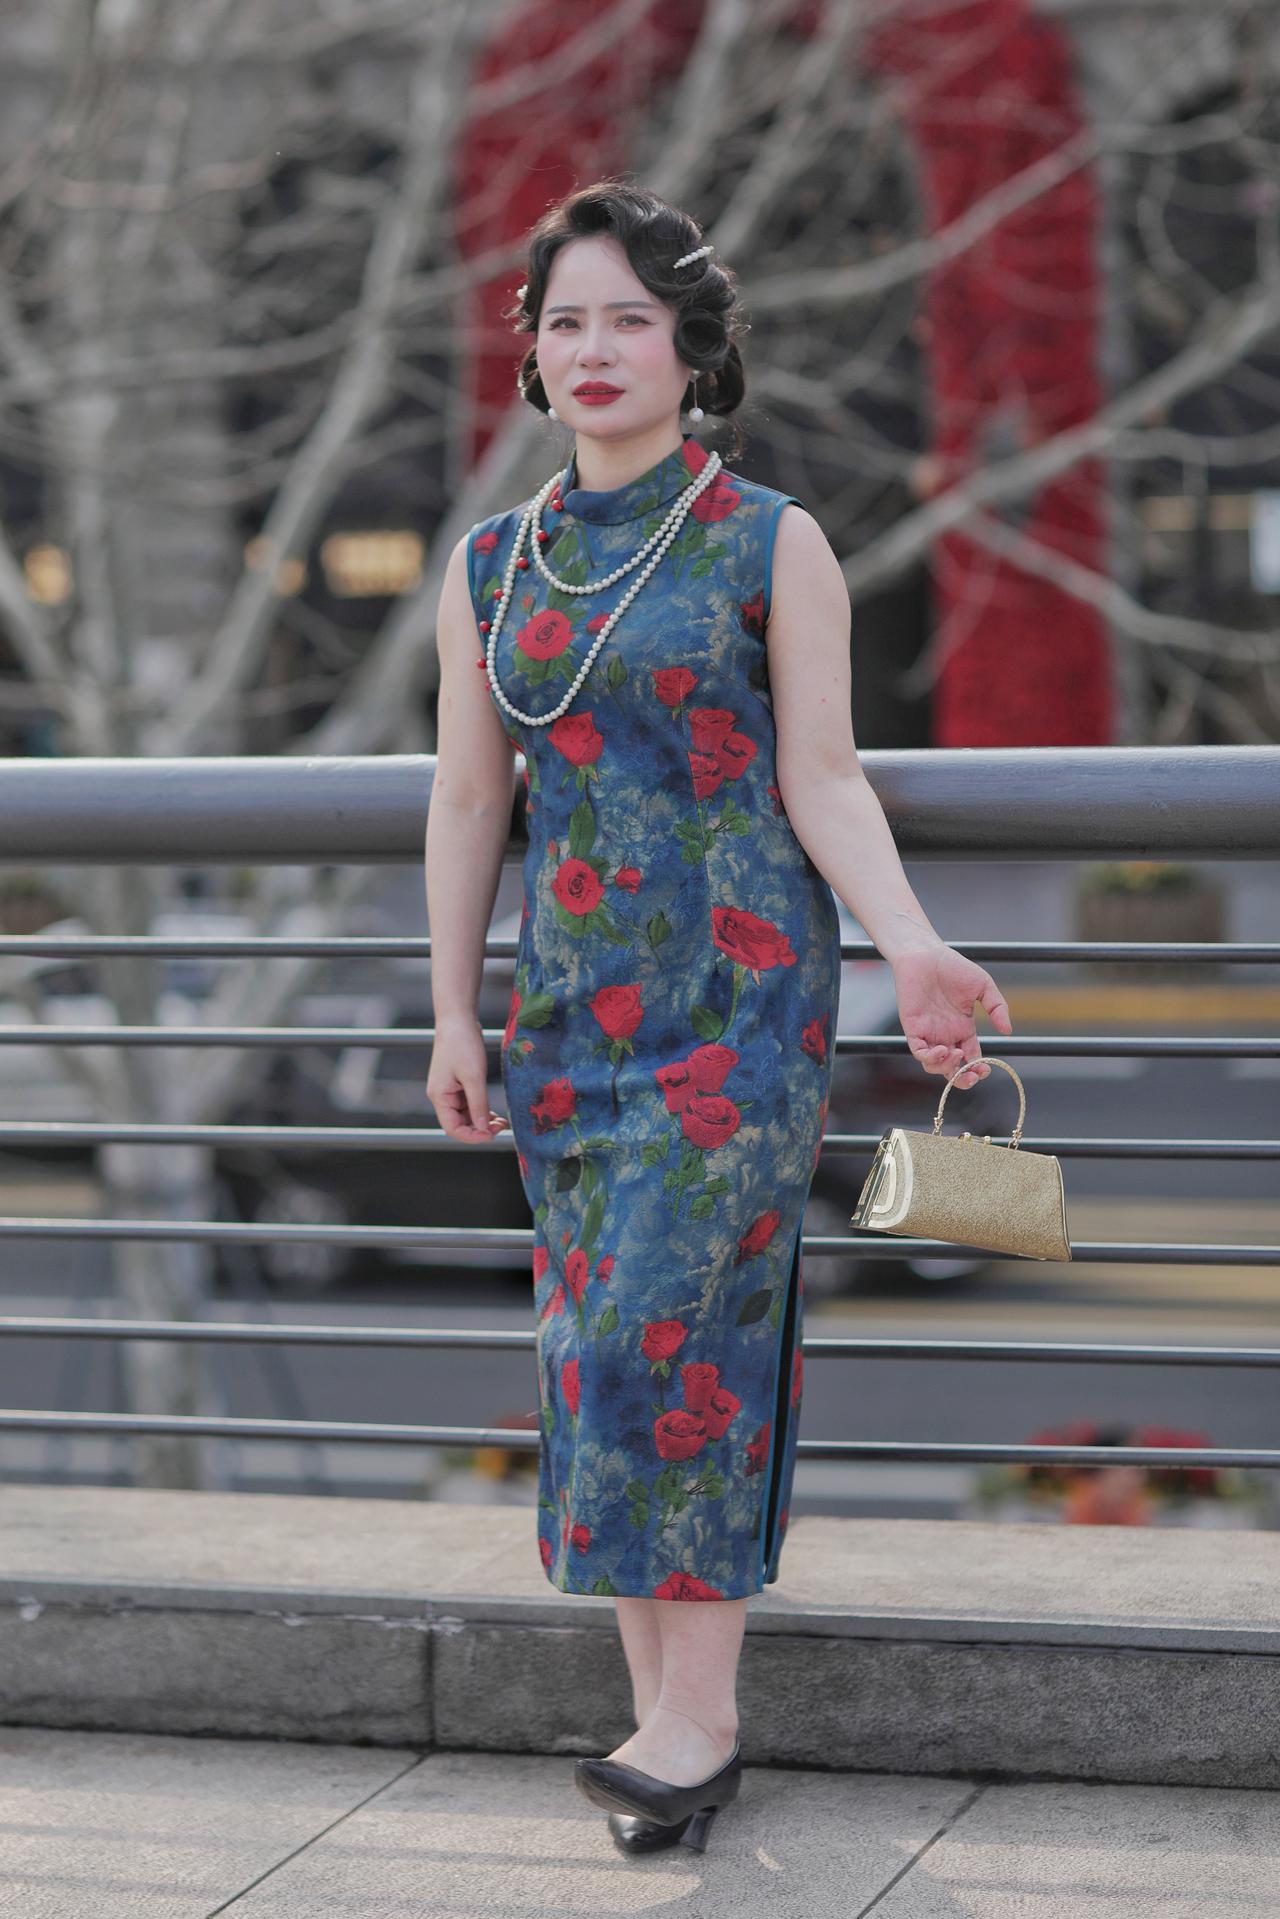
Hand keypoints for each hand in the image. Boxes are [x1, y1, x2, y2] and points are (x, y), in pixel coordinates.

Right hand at [426, 1011, 510, 1143]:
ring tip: (502, 1122)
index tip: (492, 1135)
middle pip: (459, 1124)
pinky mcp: (458, 1083)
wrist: (458, 1019)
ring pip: (466, 1115)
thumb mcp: (474, 1076)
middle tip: (501, 1128)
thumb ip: (478, 1105)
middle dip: (480, 1129)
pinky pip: (469, 1104)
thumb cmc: (462, 1044)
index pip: (452, 1128)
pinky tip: (494, 1114)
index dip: (472, 1136)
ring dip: (482, 1121)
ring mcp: (450, 1090)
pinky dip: (481, 1110)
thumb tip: (483, 1129)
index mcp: (440, 1097)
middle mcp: (442, 1096)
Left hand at [891, 941, 1012, 1089]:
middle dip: (963, 1079)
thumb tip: (1008, 1030)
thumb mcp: (983, 986)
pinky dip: (930, 1057)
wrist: (926, 954)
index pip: (971, 1058)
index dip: (978, 1069)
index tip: (986, 1069)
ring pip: (934, 1065)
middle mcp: (946, 1035)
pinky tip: (942, 1050)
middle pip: (953, 1069)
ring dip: (946, 1068)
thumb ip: (997, 1007)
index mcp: (963, 1029)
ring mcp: (929, 1033)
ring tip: (955, 1054)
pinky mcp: (913, 1028)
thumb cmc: (953, 967)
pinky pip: (919, 1051)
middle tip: (972, 1077)